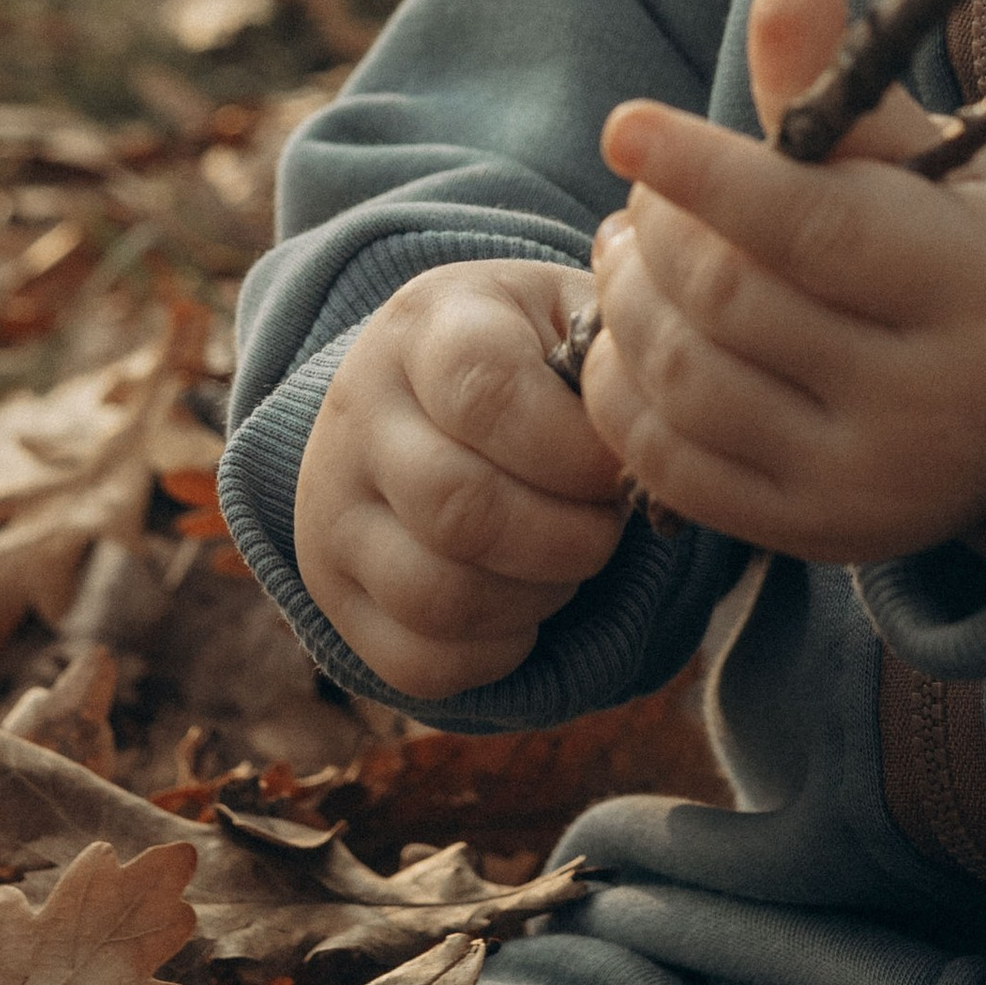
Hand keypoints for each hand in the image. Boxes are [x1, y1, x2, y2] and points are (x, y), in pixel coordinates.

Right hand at [295, 260, 626, 696]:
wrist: (421, 395)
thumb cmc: (529, 361)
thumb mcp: (566, 321)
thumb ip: (612, 367)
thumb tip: (653, 451)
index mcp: (425, 328)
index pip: (487, 396)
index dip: (575, 453)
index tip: (614, 468)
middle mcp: (358, 414)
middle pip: (461, 509)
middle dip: (570, 538)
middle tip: (602, 526)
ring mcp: (331, 510)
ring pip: (438, 597)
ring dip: (537, 598)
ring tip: (563, 562)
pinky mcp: (335, 595)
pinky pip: (419, 664)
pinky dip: (496, 654)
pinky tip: (523, 607)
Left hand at [582, 0, 985, 563]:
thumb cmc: (976, 251)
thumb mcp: (944, 161)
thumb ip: (848, 86)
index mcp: (981, 286)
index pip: (813, 226)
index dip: (706, 171)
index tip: (628, 125)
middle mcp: (934, 400)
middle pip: (732, 300)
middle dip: (658, 227)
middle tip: (642, 187)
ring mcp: (873, 481)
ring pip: (687, 383)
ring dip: (627, 301)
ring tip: (624, 250)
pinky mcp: (816, 535)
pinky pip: (673, 467)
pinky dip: (625, 391)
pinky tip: (634, 335)